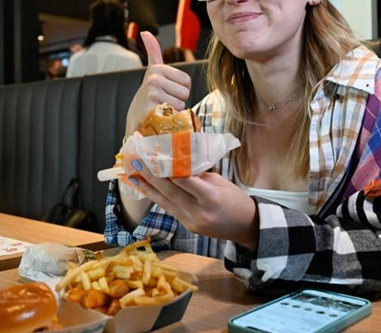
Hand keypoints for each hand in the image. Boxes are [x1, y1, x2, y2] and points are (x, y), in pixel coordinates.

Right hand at [125, 32, 191, 135]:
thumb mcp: (153, 70)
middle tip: (164, 100)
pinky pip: (173, 113)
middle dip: (178, 100)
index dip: (181, 89)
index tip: (168, 90)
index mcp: (157, 69)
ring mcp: (151, 93)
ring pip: (180, 104)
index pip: (187, 81)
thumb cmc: (150, 92)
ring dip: (174, 109)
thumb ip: (152, 50)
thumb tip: (145, 32)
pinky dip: (169, 117)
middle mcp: (153, 79)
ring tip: (161, 107)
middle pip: (185, 92)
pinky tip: (159, 115)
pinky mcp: (151, 108)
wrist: (136, 115)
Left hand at [129, 163, 258, 248]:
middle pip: (169, 191)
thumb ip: (198, 175)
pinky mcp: (187, 226)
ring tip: (133, 174)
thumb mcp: (220, 182)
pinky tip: (147, 188)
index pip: (183, 180)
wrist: (246, 227)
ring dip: (147, 187)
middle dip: (151, 175)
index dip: (167, 167)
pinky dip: (157, 197)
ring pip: (164, 202)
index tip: (154, 154)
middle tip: (136, 161)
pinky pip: (169, 209)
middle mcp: (198, 211)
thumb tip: (176, 163)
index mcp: (210, 197)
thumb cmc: (236, 200)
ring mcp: (191, 221)